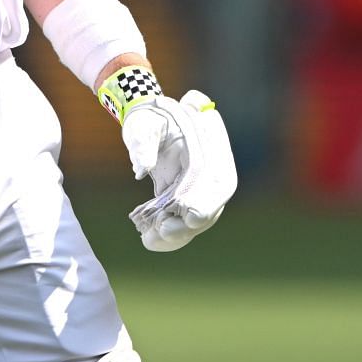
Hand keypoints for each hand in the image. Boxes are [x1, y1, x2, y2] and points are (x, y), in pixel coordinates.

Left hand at [120, 90, 236, 251]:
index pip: (219, 179)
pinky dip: (169, 235)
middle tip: (164, 231)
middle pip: (211, 206)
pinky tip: (149, 240)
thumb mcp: (143, 124)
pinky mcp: (186, 200)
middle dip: (190, 224)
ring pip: (197, 220)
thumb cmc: (147, 121)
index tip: (191, 217)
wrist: (146, 126)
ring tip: (149, 240)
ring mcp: (200, 188)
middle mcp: (212, 170)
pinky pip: (183, 222)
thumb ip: (144, 141)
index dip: (209, 201)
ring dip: (177, 234)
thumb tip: (142, 167)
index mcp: (210, 147)